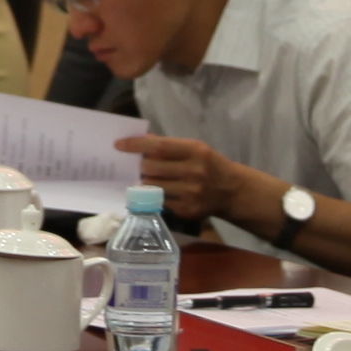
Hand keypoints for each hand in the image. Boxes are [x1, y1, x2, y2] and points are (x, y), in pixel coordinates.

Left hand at [129, 133, 268, 231]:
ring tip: (148, 179)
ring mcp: (190, 193)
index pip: (158, 147)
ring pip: (152, 187)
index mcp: (196, 151)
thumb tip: (141, 140)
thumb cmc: (210, 165)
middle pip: (151, 168)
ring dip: (145, 182)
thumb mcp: (196, 149)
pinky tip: (160, 192)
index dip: (136, 145)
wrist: (232, 191)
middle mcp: (193, 172)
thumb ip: (170, 145)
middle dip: (140, 167)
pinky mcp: (186, 210)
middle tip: (138, 166)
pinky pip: (160, 202)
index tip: (119, 144)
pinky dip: (155, 196)